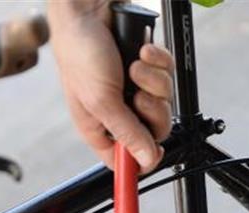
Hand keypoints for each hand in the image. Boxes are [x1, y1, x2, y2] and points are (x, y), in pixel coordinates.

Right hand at [47, 0, 174, 171]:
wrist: (89, 8)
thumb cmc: (81, 52)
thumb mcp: (102, 101)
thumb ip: (127, 133)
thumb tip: (144, 161)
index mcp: (100, 127)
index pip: (126, 160)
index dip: (141, 159)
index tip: (154, 152)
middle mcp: (118, 110)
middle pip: (154, 131)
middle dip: (153, 111)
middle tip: (140, 97)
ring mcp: (134, 88)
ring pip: (164, 100)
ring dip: (154, 80)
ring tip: (134, 66)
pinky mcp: (147, 66)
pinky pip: (167, 73)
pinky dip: (157, 61)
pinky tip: (141, 51)